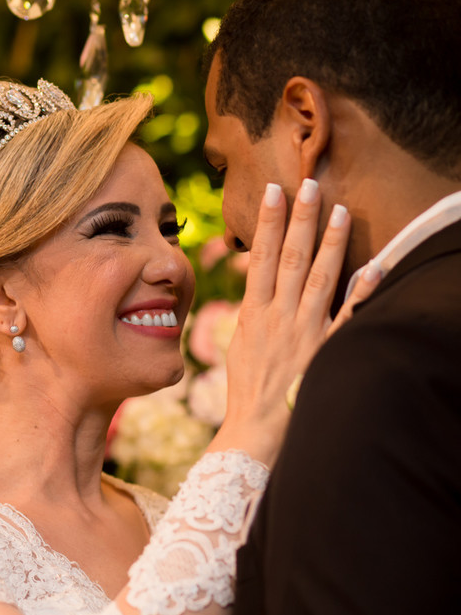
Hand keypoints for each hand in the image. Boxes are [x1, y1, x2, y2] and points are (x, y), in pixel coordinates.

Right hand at [214, 179, 376, 465]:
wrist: (258, 430)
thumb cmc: (247, 390)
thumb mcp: (239, 346)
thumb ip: (251, 312)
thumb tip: (254, 281)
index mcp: (253, 314)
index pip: (261, 258)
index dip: (268, 223)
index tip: (275, 192)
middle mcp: (279, 317)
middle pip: (290, 258)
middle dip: (299, 219)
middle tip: (309, 184)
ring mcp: (306, 333)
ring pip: (320, 278)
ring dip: (331, 242)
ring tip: (340, 210)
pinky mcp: (328, 352)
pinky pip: (349, 317)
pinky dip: (363, 292)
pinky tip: (376, 266)